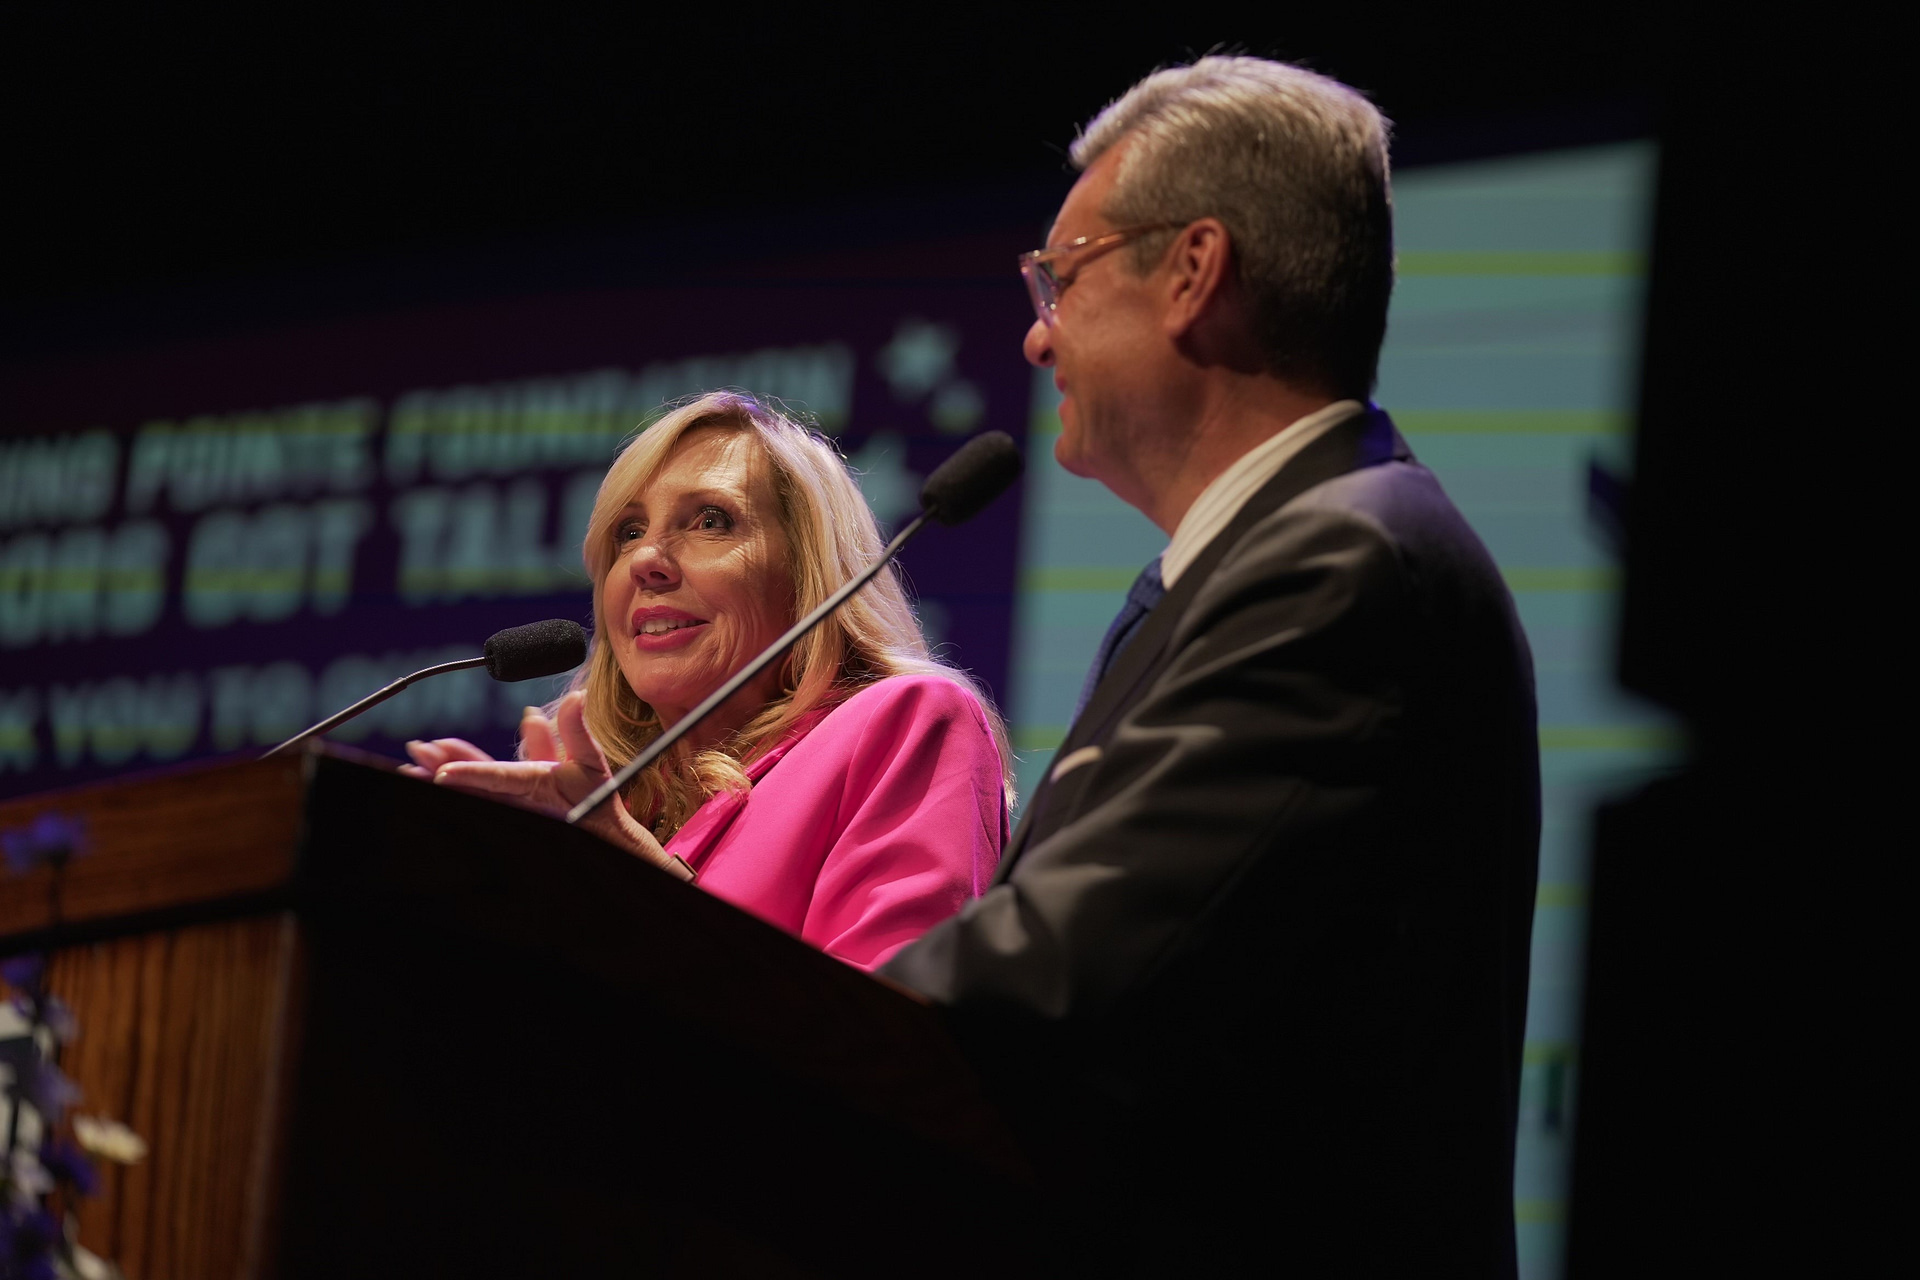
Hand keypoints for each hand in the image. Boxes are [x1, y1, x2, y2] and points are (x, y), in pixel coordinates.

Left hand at [421, 692, 675, 871]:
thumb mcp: (591, 761)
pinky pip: (476, 796)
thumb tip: (575, 696)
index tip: (444, 772)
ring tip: (413, 769)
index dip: (471, 774)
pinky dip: (456, 785)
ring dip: (440, 779)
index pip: (499, 778)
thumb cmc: (596, 797)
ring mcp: (510, 807)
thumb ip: (576, 729)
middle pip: (473, 786)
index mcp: (535, 785)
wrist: (602, 834)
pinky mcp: (506, 808)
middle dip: (441, 770)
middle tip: (417, 755)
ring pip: (470, 793)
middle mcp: (517, 800)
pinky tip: (433, 777)